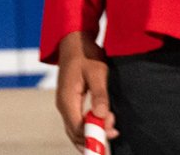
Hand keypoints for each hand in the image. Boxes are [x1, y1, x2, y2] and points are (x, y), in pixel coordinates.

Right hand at [54, 32, 114, 150]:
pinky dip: (90, 126)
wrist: (74, 42)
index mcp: (67, 99)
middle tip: (116, 129)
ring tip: (112, 121)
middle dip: (95, 137)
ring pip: (76, 129)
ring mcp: (65, 104)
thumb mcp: (97, 72)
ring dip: (94, 132)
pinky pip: (78, 122)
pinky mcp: (70, 102)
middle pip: (75, 133)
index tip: (113, 130)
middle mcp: (63, 105)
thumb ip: (99, 94)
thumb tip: (102, 115)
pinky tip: (104, 120)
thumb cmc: (86, 55)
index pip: (78, 128)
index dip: (95, 135)